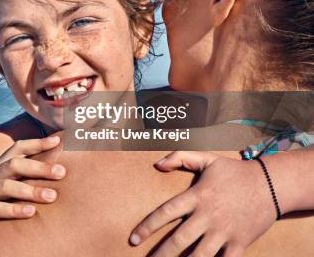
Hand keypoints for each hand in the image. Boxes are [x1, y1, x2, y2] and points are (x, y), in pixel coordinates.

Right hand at [0, 136, 65, 246]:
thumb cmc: (0, 207)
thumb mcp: (13, 191)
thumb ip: (30, 179)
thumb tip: (63, 170)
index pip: (17, 149)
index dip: (36, 143)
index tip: (58, 141)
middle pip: (13, 165)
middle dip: (39, 167)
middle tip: (61, 172)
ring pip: (5, 186)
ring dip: (29, 191)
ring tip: (51, 196)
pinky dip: (13, 210)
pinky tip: (31, 212)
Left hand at [130, 151, 276, 256]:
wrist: (271, 185)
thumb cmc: (234, 172)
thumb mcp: (207, 159)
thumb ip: (180, 157)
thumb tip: (157, 164)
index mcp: (197, 196)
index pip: (166, 212)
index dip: (148, 226)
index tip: (134, 238)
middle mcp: (208, 216)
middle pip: (179, 239)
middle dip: (161, 254)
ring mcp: (224, 232)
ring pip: (200, 255)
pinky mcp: (240, 243)